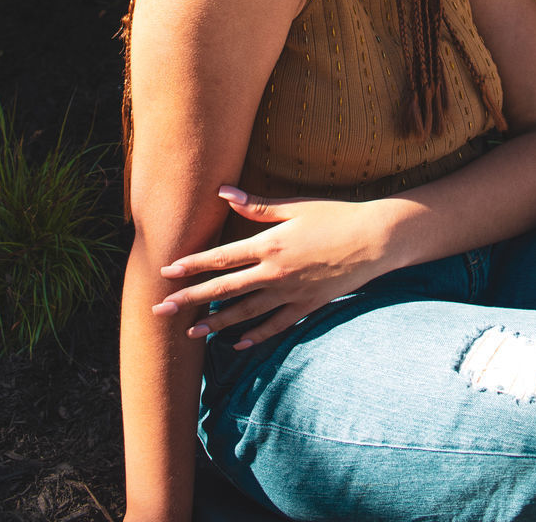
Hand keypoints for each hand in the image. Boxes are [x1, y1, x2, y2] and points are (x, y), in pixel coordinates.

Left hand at [151, 186, 390, 348]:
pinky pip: (275, 325)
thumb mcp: (294, 207)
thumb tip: (222, 191)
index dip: (191, 265)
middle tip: (161, 310)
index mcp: (269, 245)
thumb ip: (256, 206)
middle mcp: (274, 273)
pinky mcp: (306, 306)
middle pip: (224, 288)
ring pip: (244, 312)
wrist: (374, 241)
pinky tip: (237, 344)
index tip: (166, 273)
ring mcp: (290, 293)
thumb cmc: (335, 217)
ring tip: (190, 332)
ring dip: (215, 322)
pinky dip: (255, 335)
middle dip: (190, 299)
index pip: (221, 258)